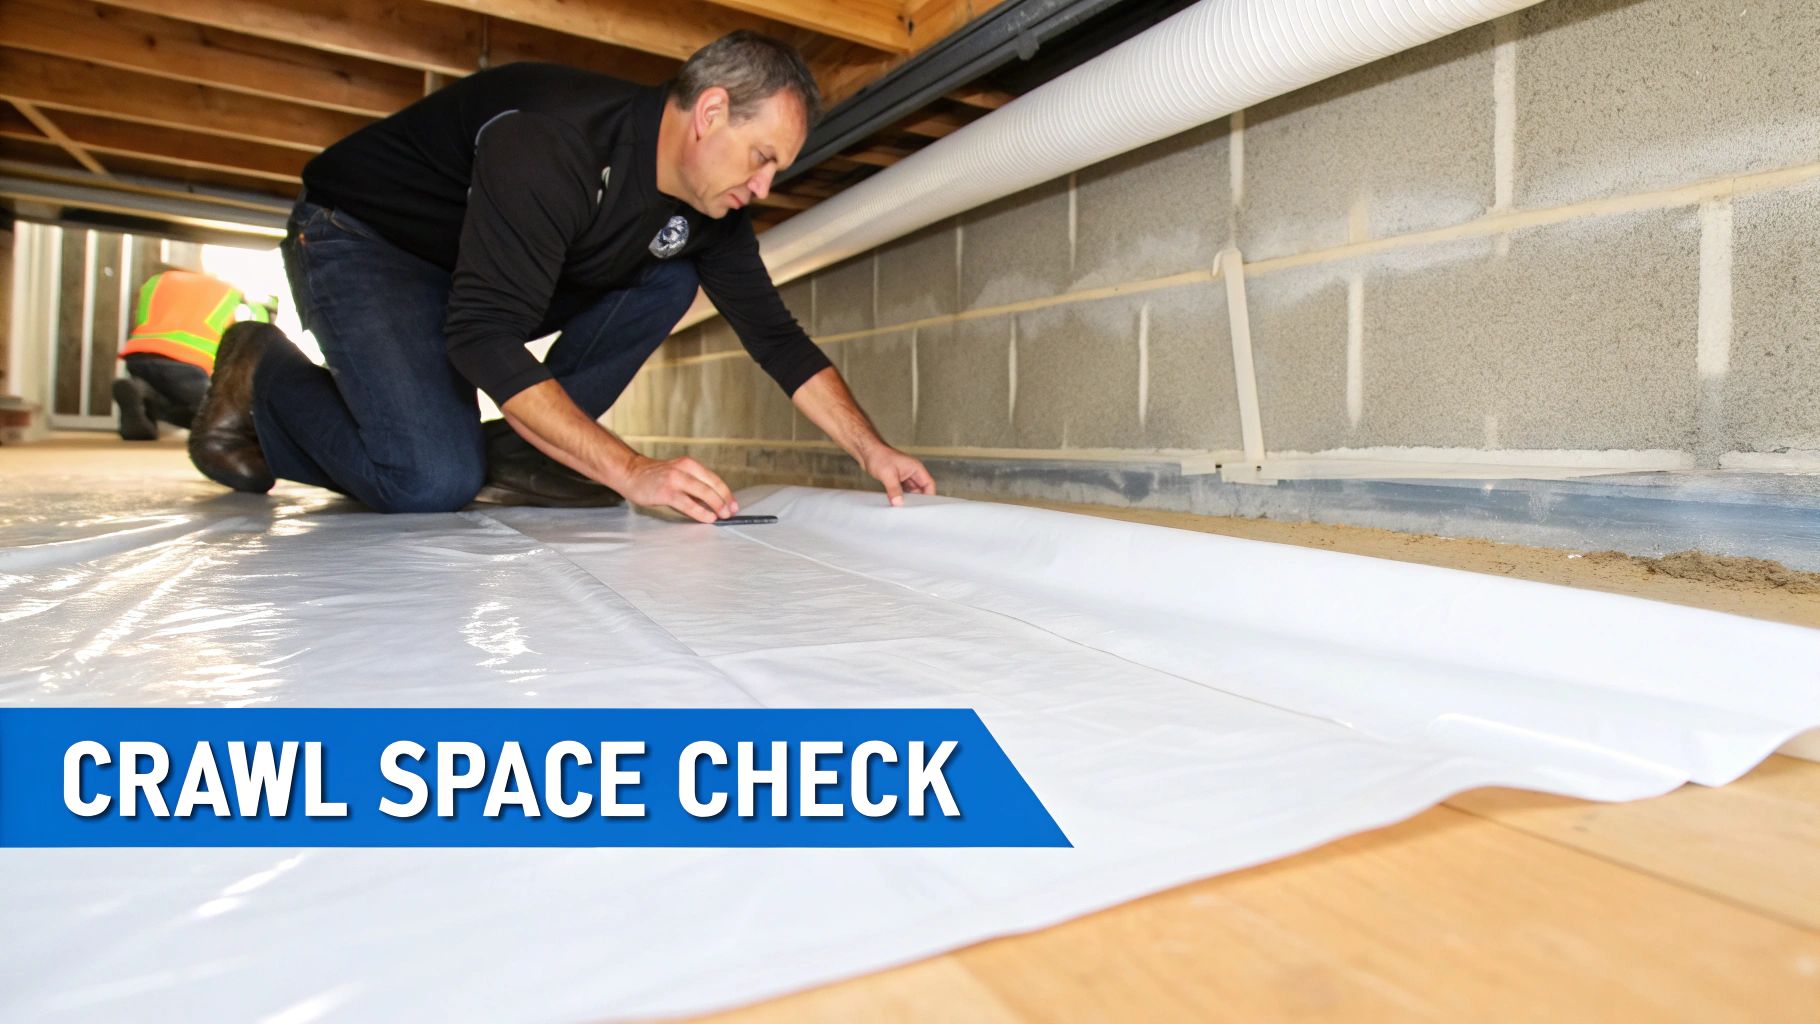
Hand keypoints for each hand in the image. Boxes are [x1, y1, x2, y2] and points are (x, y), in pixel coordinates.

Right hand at [614, 455, 737, 522]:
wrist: (630, 473)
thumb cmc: (655, 477)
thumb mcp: (678, 475)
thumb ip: (693, 487)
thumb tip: (712, 504)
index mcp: (689, 464)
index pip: (714, 479)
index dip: (726, 493)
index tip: (733, 504)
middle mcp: (684, 469)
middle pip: (712, 485)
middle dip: (725, 500)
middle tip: (731, 512)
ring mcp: (675, 479)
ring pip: (704, 493)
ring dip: (716, 505)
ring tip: (722, 515)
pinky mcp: (667, 492)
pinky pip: (689, 504)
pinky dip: (701, 512)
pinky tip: (708, 518)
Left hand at [861, 446, 935, 505]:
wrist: (867, 452)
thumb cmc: (878, 456)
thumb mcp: (888, 474)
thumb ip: (894, 489)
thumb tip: (898, 503)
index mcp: (916, 468)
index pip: (929, 484)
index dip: (929, 496)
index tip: (924, 507)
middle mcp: (912, 472)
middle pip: (920, 490)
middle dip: (916, 500)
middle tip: (910, 510)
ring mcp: (904, 476)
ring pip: (911, 492)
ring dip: (907, 499)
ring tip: (902, 507)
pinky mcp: (897, 480)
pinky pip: (902, 491)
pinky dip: (900, 497)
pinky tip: (895, 502)